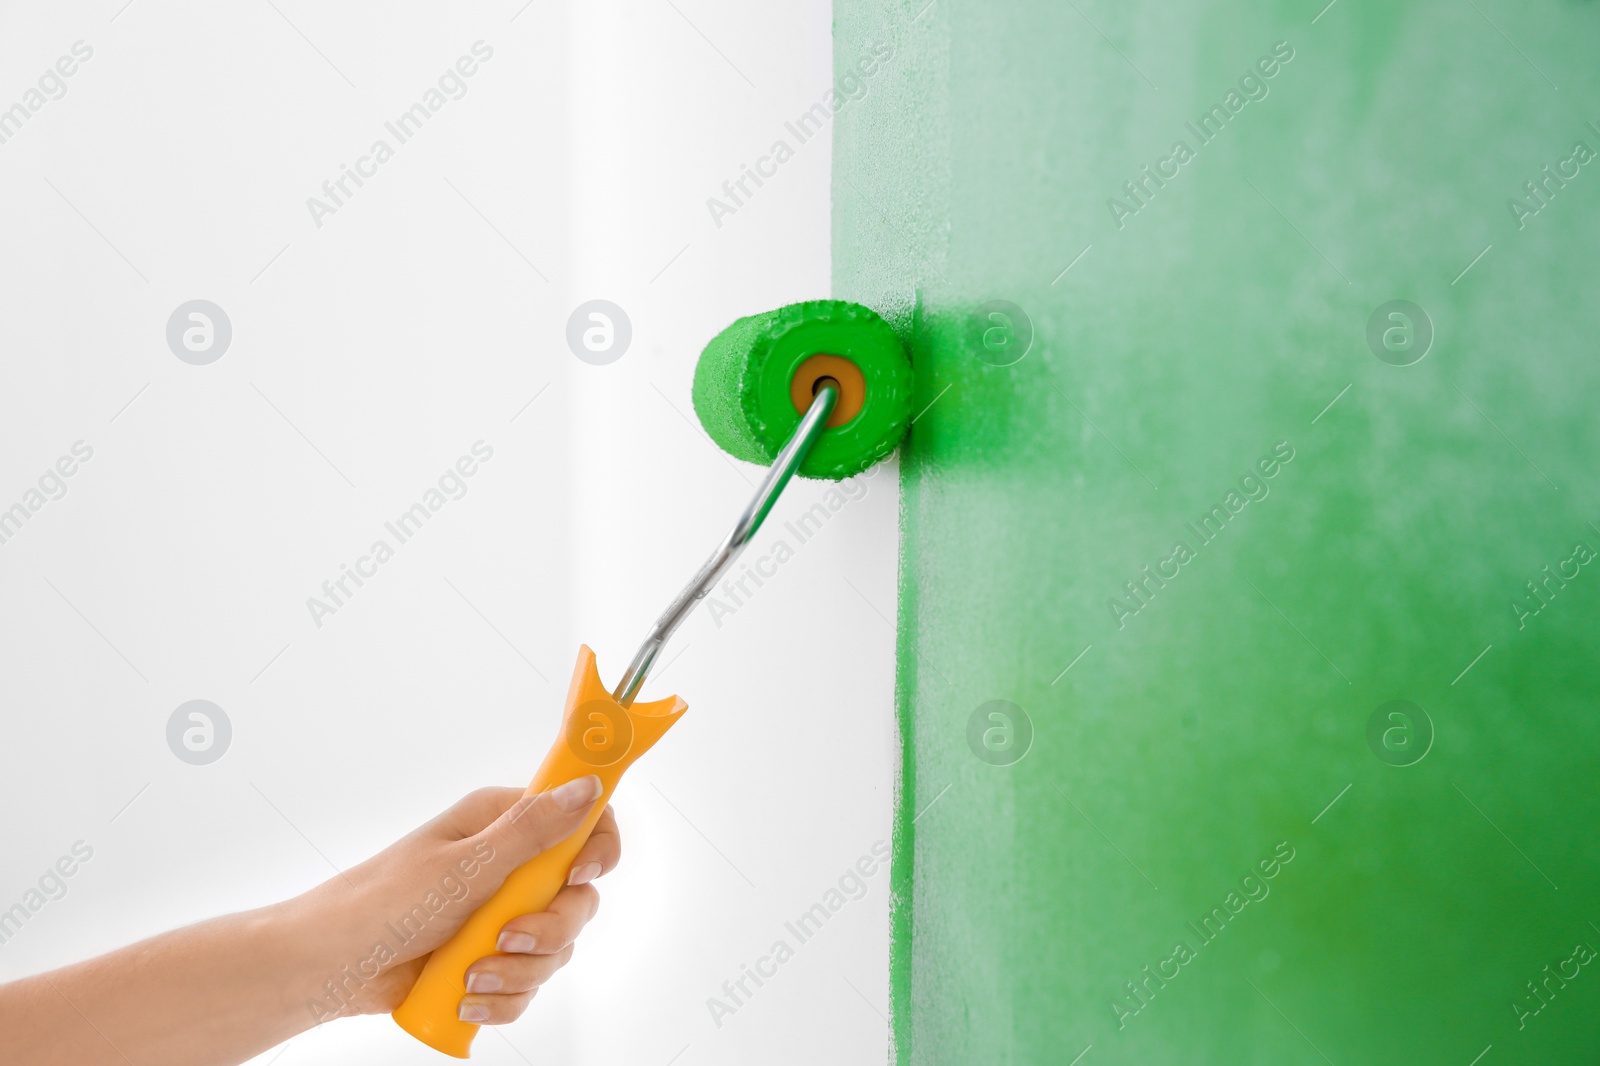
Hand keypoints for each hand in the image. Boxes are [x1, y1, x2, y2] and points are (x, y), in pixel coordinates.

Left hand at [290, 776, 619, 1024]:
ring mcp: (501, 915)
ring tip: (472, 975)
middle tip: (506, 938)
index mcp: (502, 825)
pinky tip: (469, 998)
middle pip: (578, 896)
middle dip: (548, 929)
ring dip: (519, 971)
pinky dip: (504, 998)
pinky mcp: (492, 959)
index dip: (596, 848)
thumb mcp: (463, 864)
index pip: (582, 822)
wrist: (330, 968)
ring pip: (556, 947)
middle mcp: (509, 866)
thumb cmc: (382, 904)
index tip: (581, 874)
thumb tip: (584, 788)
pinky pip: (528, 983)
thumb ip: (531, 830)